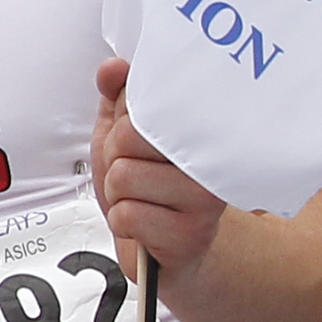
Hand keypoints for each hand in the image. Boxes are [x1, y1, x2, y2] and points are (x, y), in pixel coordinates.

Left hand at [90, 59, 229, 273]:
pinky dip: (123, 223)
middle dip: (116, 160)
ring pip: (123, 176)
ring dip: (118, 195)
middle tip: (137, 176)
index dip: (125, 126)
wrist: (167, 253)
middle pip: (129, 137)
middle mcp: (209, 160)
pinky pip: (128, 214)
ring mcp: (204, 200)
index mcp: (198, 130)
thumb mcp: (125, 141)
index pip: (145, 105)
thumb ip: (118, 101)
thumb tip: (112, 68)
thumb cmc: (148, 193)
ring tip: (142, 201)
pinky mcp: (190, 235)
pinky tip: (145, 226)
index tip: (138, 142)